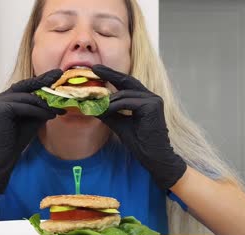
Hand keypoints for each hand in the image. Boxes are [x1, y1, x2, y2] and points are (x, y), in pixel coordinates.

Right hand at [0, 69, 64, 192]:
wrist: (3, 157)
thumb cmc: (17, 139)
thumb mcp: (33, 118)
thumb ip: (40, 107)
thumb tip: (57, 97)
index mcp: (6, 98)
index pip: (26, 86)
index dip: (42, 79)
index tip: (57, 73)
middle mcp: (0, 97)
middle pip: (26, 86)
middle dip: (44, 81)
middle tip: (59, 76)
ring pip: (28, 97)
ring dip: (45, 104)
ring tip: (59, 109)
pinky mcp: (0, 108)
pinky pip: (24, 106)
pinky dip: (38, 110)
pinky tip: (50, 115)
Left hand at [92, 65, 186, 189]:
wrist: (153, 156)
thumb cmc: (139, 142)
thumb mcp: (119, 124)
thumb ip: (108, 113)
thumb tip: (91, 105)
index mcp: (144, 99)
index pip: (126, 83)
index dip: (112, 75)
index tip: (96, 69)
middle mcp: (151, 96)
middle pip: (127, 81)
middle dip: (110, 74)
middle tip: (94, 68)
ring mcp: (153, 100)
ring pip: (124, 94)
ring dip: (108, 100)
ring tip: (95, 104)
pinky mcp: (152, 106)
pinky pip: (128, 102)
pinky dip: (114, 106)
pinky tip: (105, 110)